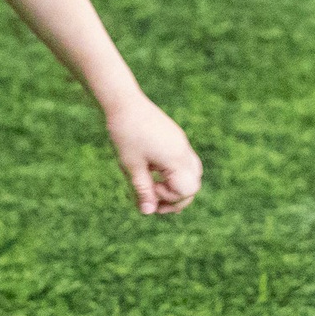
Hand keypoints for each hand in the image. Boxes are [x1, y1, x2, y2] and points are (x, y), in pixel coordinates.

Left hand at [105, 95, 202, 214]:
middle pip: (193, 184)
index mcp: (176, 159)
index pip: (187, 191)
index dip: (168, 199)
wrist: (122, 102)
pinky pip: (182, 161)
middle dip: (175, 198)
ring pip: (190, 173)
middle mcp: (184, 152)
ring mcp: (181, 143)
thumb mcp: (130, 166)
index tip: (148, 193)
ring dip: (174, 185)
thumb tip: (148, 212)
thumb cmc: (124, 134)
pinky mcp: (175, 138)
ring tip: (152, 191)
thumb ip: (142, 190)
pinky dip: (171, 173)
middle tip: (152, 203)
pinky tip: (151, 172)